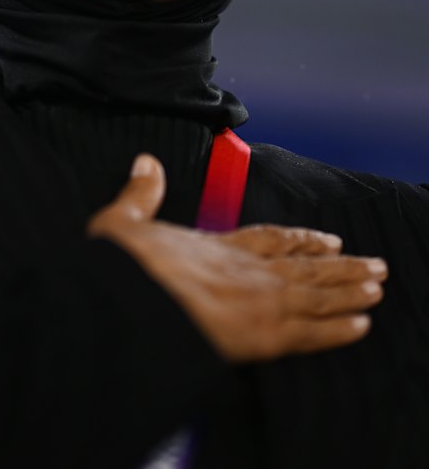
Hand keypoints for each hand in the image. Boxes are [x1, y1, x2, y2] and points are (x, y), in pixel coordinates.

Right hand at [87, 153, 387, 362]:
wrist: (121, 299)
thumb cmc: (120, 268)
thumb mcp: (123, 222)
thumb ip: (141, 194)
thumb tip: (147, 163)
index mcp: (216, 248)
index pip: (270, 240)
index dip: (301, 240)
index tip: (327, 240)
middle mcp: (244, 271)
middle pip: (303, 266)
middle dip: (339, 267)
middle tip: (372, 265)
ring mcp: (256, 301)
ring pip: (315, 294)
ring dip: (348, 290)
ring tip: (377, 286)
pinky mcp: (260, 334)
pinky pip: (310, 331)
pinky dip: (338, 329)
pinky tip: (361, 326)